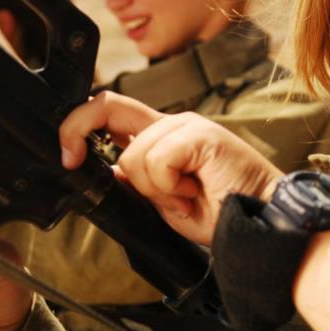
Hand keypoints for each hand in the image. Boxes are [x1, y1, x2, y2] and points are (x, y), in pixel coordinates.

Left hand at [59, 91, 283, 244]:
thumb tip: (114, 170)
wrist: (262, 225)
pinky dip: (169, 188)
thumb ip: (140, 183)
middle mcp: (174, 124)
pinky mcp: (201, 134)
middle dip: (77, 128)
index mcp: (164, 137)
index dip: (79, 126)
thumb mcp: (165, 203)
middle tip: (72, 159)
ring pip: (134, 153)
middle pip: (108, 105)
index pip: (112, 113)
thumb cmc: (223, 214)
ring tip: (186, 199)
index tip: (68, 158)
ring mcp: (187, 125)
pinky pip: (158, 160)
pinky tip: (194, 193)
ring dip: (154, 189)